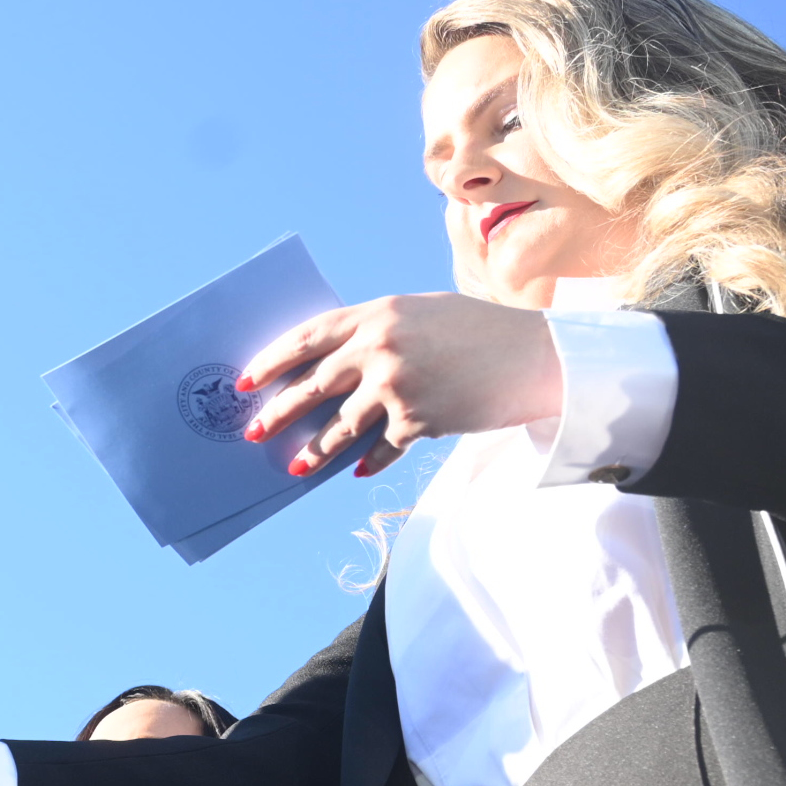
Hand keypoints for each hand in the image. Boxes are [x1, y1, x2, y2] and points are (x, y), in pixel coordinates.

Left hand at [238, 291, 561, 479]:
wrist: (538, 356)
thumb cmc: (480, 332)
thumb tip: (331, 366)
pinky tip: (355, 472)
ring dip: (313, 451)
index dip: (272, 360)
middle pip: (312, 385)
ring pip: (339, 427)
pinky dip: (369, 461)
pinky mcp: (416, 420)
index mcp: (378, 314)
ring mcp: (396, 385)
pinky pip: (381, 448)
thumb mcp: (423, 315)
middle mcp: (380, 347)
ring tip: (293, 467)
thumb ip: (378, 333)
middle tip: (253, 431)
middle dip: (278, 412)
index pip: (307, 337)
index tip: (246, 380)